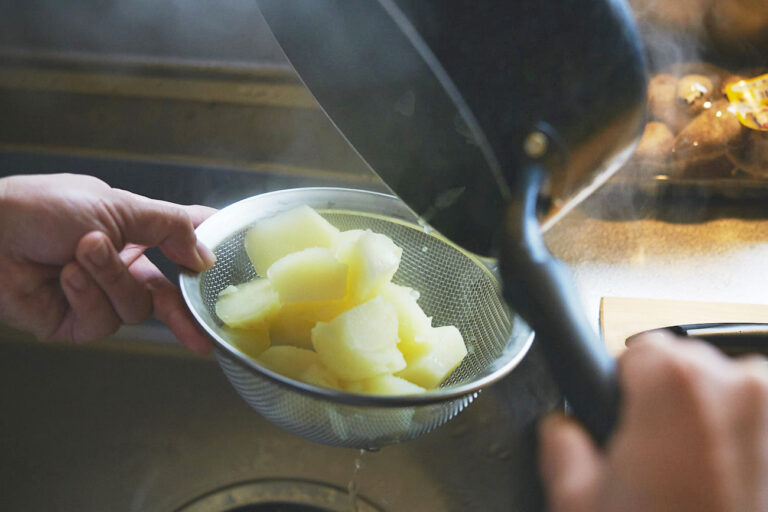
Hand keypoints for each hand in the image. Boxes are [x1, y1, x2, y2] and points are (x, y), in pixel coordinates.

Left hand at [0, 173, 216, 352]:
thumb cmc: (41, 208)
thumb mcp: (118, 205)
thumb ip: (171, 227)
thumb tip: (207, 255)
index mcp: (133, 231)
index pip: (181, 242)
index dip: (207, 256)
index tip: (233, 270)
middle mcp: (120, 265)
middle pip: (167, 295)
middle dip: (182, 311)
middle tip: (201, 330)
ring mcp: (98, 296)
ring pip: (135, 306)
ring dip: (111, 278)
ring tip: (83, 251)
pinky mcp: (75, 322)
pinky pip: (103, 321)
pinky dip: (87, 295)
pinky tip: (67, 276)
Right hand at [539, 333, 767, 511]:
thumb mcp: (578, 504)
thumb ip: (562, 449)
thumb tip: (563, 435)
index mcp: (677, 388)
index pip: (642, 348)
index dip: (623, 384)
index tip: (621, 413)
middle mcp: (740, 391)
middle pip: (692, 367)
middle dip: (669, 402)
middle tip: (653, 458)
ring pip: (734, 395)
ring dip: (712, 422)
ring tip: (692, 479)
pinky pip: (759, 429)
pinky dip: (742, 447)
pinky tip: (723, 487)